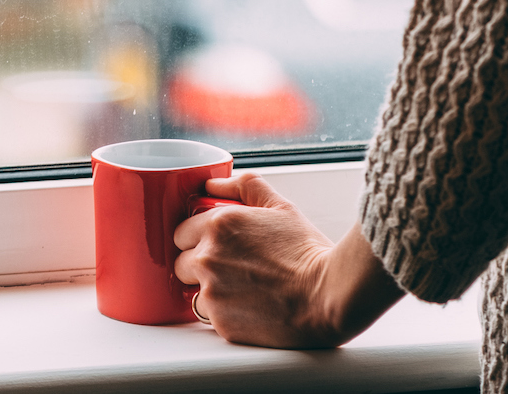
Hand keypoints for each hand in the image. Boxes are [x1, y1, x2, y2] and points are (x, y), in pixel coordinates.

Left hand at [172, 173, 342, 347]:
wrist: (326, 296)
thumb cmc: (307, 252)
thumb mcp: (281, 206)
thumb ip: (245, 186)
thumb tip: (215, 184)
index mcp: (218, 224)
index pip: (181, 232)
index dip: (198, 237)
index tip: (216, 245)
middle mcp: (208, 257)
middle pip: (181, 262)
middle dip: (199, 264)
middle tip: (230, 267)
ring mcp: (212, 292)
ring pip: (194, 291)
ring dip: (211, 290)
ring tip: (243, 288)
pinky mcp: (220, 322)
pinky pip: (210, 316)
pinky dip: (225, 312)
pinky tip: (250, 306)